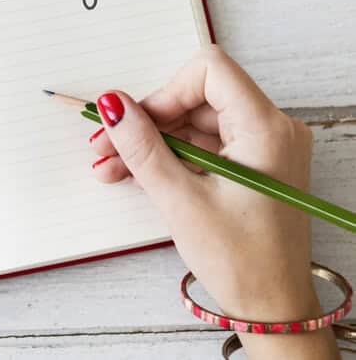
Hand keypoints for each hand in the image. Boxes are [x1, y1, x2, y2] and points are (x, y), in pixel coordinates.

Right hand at [88, 45, 339, 359]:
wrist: (271, 307)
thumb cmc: (243, 261)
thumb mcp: (180, 200)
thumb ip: (142, 147)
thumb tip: (113, 105)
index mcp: (265, 129)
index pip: (209, 71)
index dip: (165, 91)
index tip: (135, 121)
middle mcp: (271, 129)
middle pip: (196, 98)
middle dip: (148, 121)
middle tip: (107, 144)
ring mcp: (262, 147)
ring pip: (194, 123)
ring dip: (151, 142)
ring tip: (112, 166)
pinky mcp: (251, 165)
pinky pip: (203, 145)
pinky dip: (169, 157)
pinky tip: (135, 173)